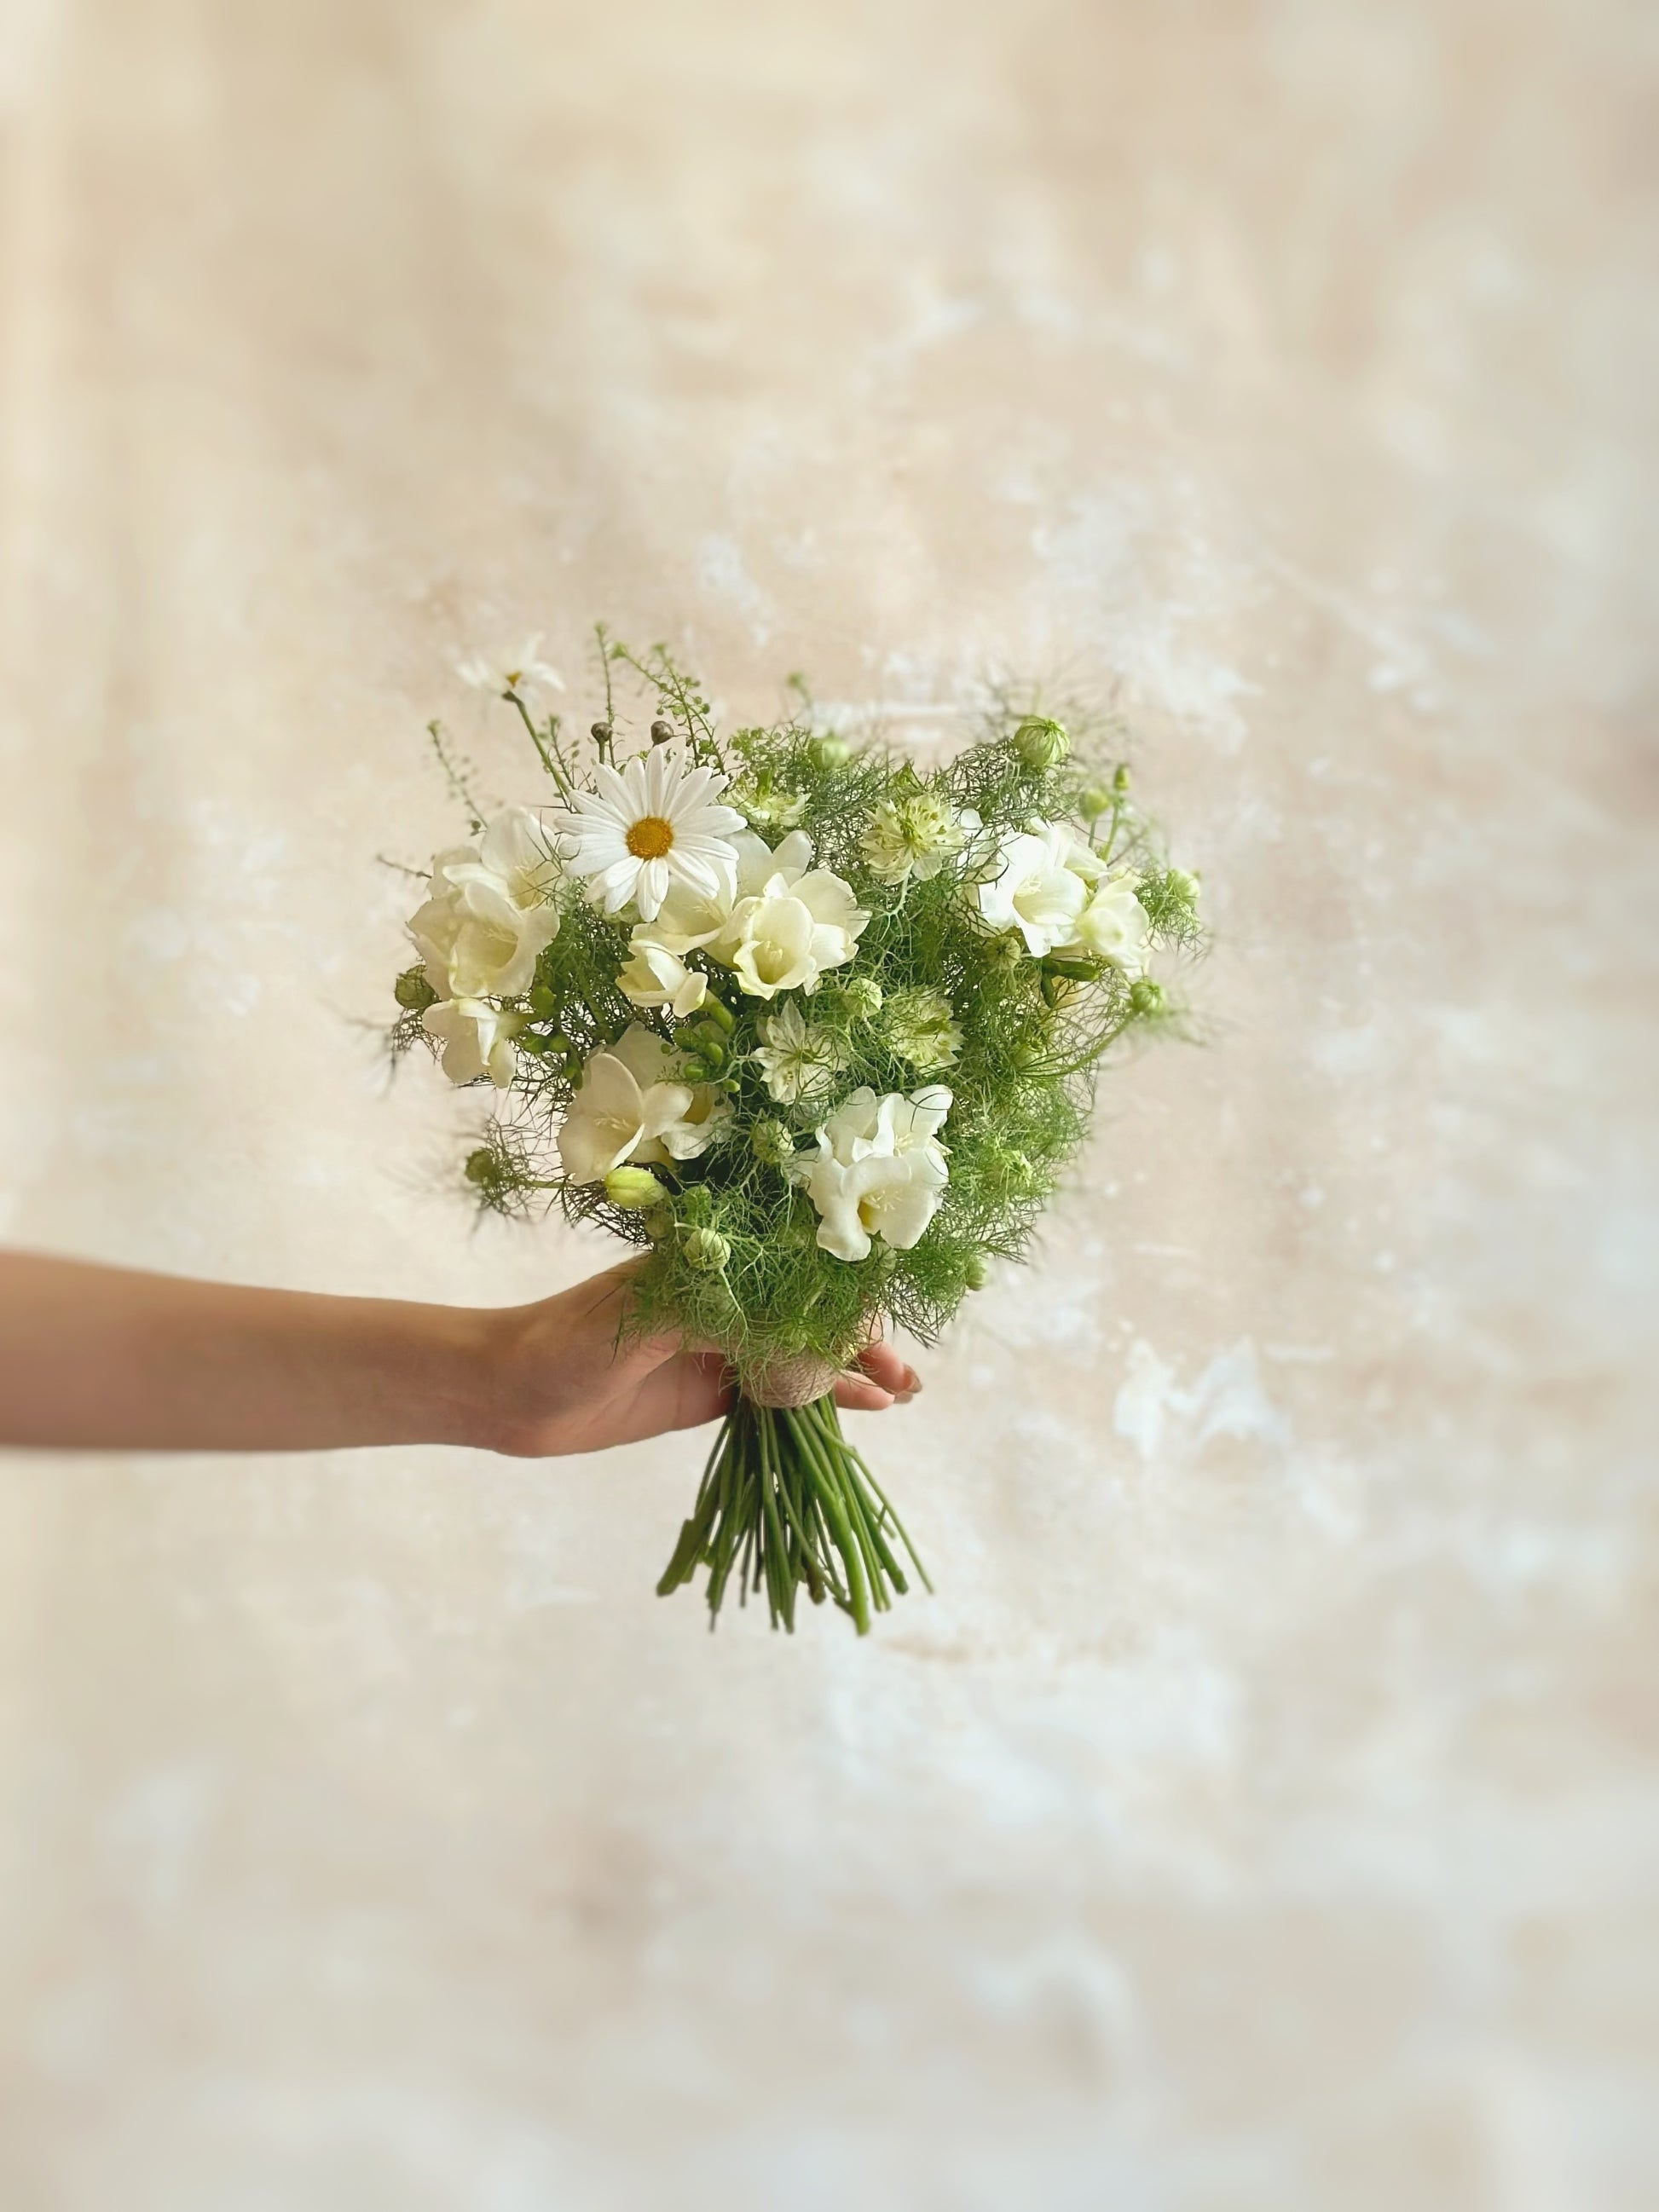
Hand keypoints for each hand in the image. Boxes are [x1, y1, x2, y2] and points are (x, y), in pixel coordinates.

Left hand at [483, 1262, 920, 1456]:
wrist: (506, 1393)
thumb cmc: (564, 1340)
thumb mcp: (643, 1320)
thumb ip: (721, 1322)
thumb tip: (803, 1345)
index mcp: (708, 1264)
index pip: (794, 1273)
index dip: (841, 1298)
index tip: (877, 1325)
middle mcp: (722, 1300)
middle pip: (808, 1313)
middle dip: (859, 1338)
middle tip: (902, 1374)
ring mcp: (719, 1346)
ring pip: (802, 1355)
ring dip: (850, 1371)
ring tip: (901, 1391)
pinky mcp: (710, 1392)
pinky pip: (779, 1394)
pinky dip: (821, 1399)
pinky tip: (863, 1407)